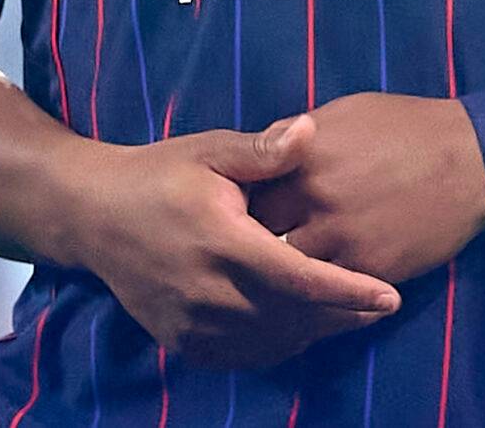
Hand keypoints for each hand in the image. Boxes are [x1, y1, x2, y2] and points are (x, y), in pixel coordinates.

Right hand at [59, 114, 403, 368]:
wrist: (94, 215)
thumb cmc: (161, 174)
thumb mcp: (210, 150)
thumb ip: (262, 150)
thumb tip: (311, 130)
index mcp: (221, 240)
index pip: (299, 277)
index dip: (349, 291)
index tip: (390, 296)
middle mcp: (207, 291)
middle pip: (294, 318)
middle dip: (344, 315)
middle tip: (381, 303)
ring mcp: (191, 323)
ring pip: (272, 342)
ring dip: (315, 331)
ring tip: (350, 314)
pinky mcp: (181, 341)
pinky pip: (243, 355)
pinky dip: (278, 344)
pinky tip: (299, 325)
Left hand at [245, 92, 484, 284]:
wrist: (472, 159)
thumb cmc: (406, 128)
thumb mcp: (343, 114)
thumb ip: (297, 140)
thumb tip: (262, 154)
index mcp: (304, 156)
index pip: (247, 191)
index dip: (242, 203)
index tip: (243, 210)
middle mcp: (316, 198)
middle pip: (260, 235)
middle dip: (255, 241)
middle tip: (256, 246)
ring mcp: (343, 238)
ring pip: (289, 271)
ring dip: (285, 272)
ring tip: (282, 272)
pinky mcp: (371, 270)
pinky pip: (329, 291)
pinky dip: (320, 291)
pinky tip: (317, 286)